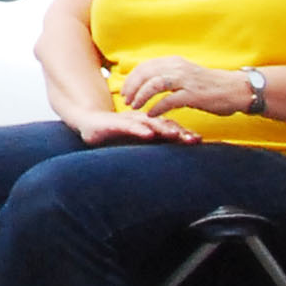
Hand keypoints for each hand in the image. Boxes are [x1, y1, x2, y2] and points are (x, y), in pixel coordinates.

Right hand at [73, 105, 203, 144]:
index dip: (184, 134)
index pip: (170, 128)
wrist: (87, 122)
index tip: (199, 141)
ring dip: (163, 128)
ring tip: (175, 135)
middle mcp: (141, 120)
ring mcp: (128, 120)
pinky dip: (139, 128)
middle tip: (194, 139)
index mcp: (148, 125)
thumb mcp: (135, 143)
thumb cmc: (113, 135)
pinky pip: (128, 125)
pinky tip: (148, 133)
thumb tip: (175, 165)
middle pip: (164, 124)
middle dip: (180, 132)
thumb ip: (152, 147)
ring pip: (149, 123)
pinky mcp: (114, 122)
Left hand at [118, 55, 247, 118]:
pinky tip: (150, 114)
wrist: (237, 89)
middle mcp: (178, 67)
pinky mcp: (194, 95)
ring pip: (154, 84)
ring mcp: (186, 80)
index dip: (131, 78)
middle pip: (145, 73)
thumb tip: (148, 81)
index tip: (124, 90)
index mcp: (174, 62)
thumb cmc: (210, 85)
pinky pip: (169, 100)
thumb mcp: (186, 74)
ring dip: (141, 96)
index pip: (145, 66)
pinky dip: (156, 107)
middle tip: (125, 100)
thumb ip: (169, 75)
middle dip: (132, 87)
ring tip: (134, 106)